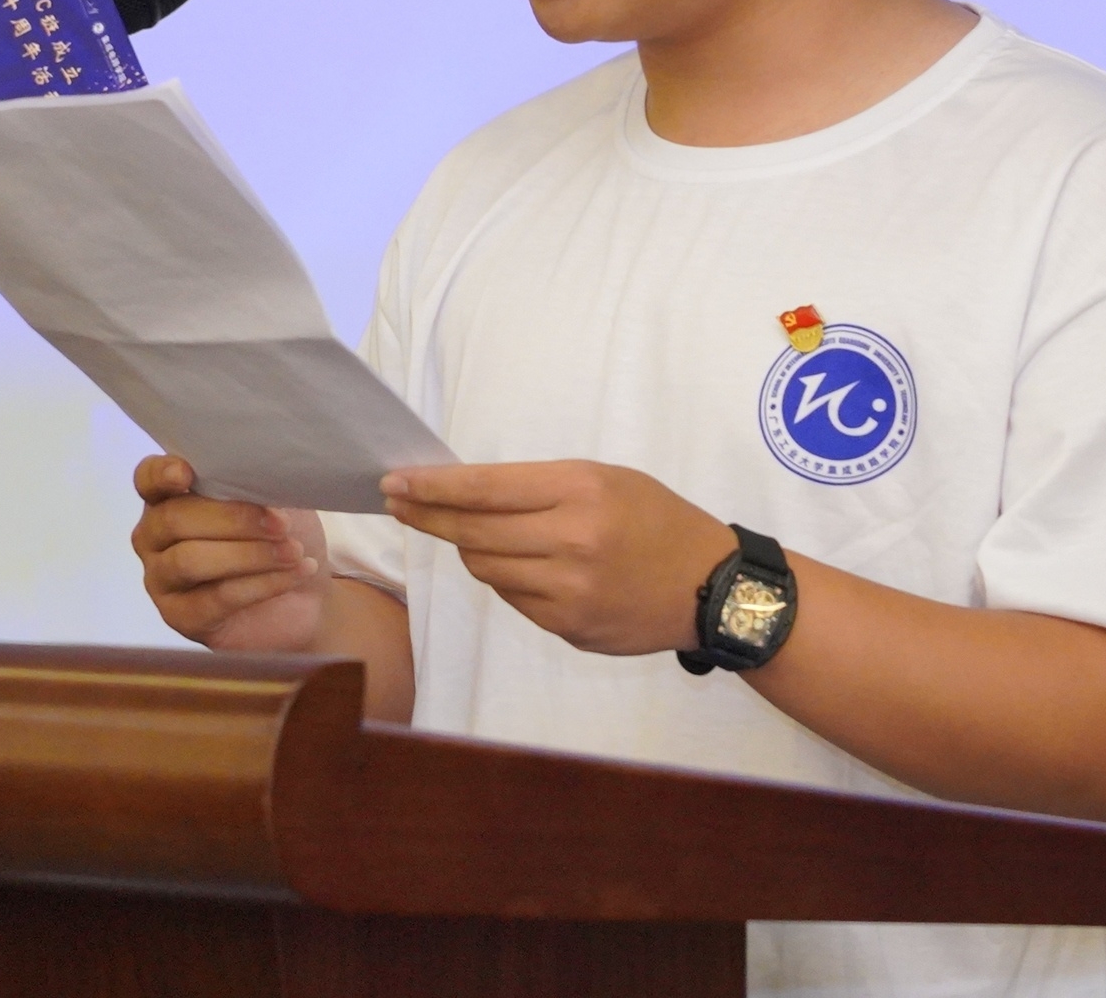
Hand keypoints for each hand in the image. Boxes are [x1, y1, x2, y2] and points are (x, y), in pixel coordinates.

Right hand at [130, 454, 328, 651]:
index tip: (186, 473)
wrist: (306, 596)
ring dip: (249, 554)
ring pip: (190, 561)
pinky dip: (263, 584)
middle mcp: (154, 537)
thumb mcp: (273, 499)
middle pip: (174, 519)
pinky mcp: (181, 618)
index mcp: (169, 498)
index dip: (161, 474)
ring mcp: (161, 580)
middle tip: (281, 523)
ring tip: (293, 551)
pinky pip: (216, 598)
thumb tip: (256, 473)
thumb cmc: (281, 536)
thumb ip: (252, 483)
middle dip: (232, 519)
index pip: (148, 479)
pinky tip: (296, 572)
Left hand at [381, 460, 733, 655]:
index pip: (486, 489)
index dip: (433, 488)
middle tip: (399, 505)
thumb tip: (466, 493)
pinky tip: (522, 566)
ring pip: (486, 569)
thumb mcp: (606, 479)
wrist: (710, 586)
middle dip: (428, 518)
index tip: (395, 483)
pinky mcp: (569, 627)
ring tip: (472, 535)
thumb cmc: (656, 519)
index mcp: (581, 490)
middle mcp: (572, 540)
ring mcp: (569, 591)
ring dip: (469, 550)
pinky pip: (513, 599)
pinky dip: (506, 579)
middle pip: (473, 533)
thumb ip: (540, 486)